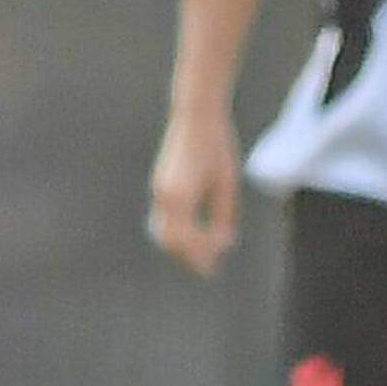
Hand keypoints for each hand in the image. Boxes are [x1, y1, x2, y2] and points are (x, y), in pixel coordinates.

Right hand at [145, 106, 240, 278]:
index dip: (200, 257)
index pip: (187, 240)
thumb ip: (223, 215)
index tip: (213, 268)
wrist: (195, 116)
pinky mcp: (161, 186)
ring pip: (162, 232)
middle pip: (169, 240)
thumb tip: (224, 242)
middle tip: (208, 268)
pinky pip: (163, 218)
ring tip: (201, 253)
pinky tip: (194, 233)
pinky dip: (176, 232)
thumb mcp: (227, 183)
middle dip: (188, 257)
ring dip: (179, 246)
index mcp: (181, 197)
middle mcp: (164, 196)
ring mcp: (159, 191)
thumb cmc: (217, 147)